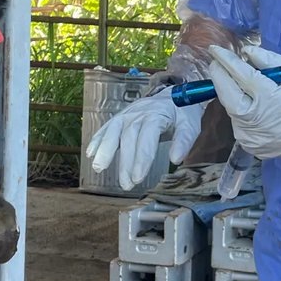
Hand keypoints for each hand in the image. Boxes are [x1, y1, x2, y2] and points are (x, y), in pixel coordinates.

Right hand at [84, 89, 202, 190]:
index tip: (138, 177)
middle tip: (126, 184)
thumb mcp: (190, 126)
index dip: (142, 158)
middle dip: (125, 162)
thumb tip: (176, 160)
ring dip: (104, 150)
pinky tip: (91, 153)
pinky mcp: (120, 118)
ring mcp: (127, 114)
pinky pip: (106, 128)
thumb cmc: (182, 114)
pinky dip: (97, 140)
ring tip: (99, 168)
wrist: (173, 96)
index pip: (147, 137)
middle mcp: (139, 113)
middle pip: (129, 138)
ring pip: (113, 132)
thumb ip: (184, 142)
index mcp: (157, 115)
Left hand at [207, 44, 280, 170]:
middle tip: (218, 62)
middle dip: (219, 75)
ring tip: (243, 84)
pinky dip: (240, 108)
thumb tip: (248, 52)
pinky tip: (252, 105)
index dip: (226, 61)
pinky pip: (237, 120)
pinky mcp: (247, 144)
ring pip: (230, 107)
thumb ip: (272, 62)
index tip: (215, 49)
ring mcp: (248, 135)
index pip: (241, 75)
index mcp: (270, 100)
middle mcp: (254, 119)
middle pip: (226, 93)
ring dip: (232, 92)